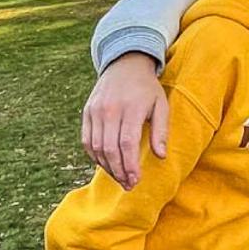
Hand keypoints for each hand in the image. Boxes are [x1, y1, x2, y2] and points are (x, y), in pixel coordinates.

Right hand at [81, 52, 167, 189]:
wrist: (125, 64)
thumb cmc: (148, 88)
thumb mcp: (161, 105)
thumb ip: (161, 130)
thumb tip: (161, 156)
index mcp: (130, 108)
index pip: (127, 143)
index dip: (130, 165)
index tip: (136, 180)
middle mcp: (109, 110)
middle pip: (109, 149)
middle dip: (119, 171)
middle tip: (129, 185)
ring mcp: (95, 111)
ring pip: (96, 147)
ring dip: (107, 167)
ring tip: (120, 178)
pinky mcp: (87, 112)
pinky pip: (87, 140)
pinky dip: (95, 156)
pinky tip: (106, 165)